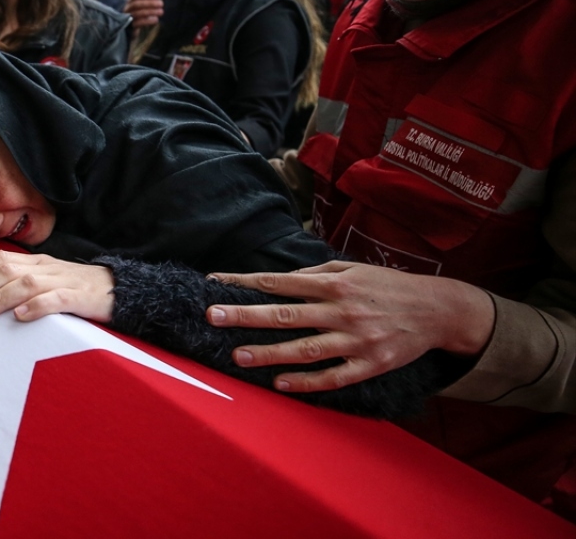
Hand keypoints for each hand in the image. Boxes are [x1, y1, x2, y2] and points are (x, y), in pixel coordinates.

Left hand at [0, 251, 114, 322]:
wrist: (120, 290)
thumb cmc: (78, 289)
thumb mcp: (47, 280)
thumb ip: (21, 282)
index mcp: (37, 262)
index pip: (1, 258)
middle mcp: (46, 268)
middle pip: (7, 271)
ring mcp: (63, 281)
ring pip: (25, 284)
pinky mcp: (79, 298)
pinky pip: (55, 300)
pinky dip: (36, 307)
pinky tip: (20, 316)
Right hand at [123, 0, 163, 27]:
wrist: (128, 29)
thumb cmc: (135, 14)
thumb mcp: (138, 4)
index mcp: (129, 2)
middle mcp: (127, 9)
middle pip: (137, 4)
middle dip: (150, 3)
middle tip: (161, 3)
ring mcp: (127, 18)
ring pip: (138, 13)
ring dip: (151, 11)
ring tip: (161, 11)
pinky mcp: (130, 28)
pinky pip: (138, 23)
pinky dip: (148, 21)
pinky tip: (156, 19)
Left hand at [207, 261, 495, 392]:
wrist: (438, 310)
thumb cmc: (388, 286)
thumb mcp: (353, 268)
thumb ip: (316, 273)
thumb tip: (280, 279)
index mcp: (335, 283)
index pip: (280, 282)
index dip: (245, 283)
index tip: (215, 284)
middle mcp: (342, 310)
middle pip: (286, 314)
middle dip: (247, 316)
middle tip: (213, 317)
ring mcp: (357, 340)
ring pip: (305, 348)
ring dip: (270, 353)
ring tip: (238, 356)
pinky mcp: (371, 364)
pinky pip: (334, 376)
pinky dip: (307, 382)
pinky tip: (280, 384)